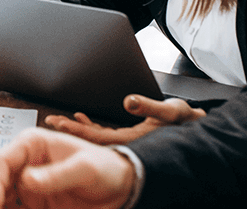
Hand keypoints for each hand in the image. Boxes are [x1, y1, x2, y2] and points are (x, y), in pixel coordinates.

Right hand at [0, 128, 135, 208]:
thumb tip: (27, 180)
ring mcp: (28, 186)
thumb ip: (59, 174)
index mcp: (33, 144)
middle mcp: (26, 164)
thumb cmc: (106, 168)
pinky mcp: (34, 203)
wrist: (121, 186)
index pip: (2, 161)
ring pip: (2, 199)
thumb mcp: (87, 168)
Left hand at [47, 95, 205, 144]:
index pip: (95, 138)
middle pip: (89, 140)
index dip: (74, 131)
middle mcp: (125, 145)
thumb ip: (148, 106)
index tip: (57, 123)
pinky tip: (81, 117)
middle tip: (50, 121)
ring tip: (59, 121)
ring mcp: (125, 143)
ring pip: (94, 138)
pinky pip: (104, 134)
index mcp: (131, 141)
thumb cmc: (186, 122)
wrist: (197, 128)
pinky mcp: (128, 137)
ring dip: (76, 129)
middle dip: (69, 131)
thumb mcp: (169, 111)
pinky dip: (91, 126)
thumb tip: (128, 102)